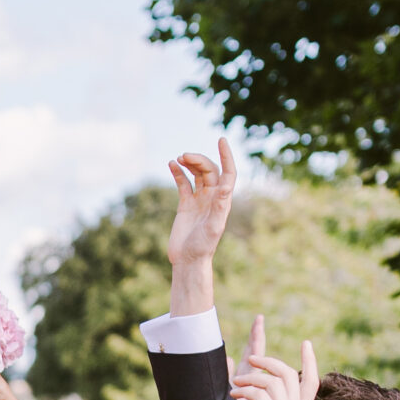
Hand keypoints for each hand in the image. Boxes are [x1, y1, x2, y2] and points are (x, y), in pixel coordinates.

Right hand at [165, 141, 236, 311]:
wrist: (188, 261)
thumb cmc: (203, 247)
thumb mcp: (213, 226)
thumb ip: (219, 206)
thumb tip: (225, 186)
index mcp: (223, 200)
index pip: (228, 172)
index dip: (226, 155)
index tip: (221, 139)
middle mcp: (212, 197)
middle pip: (209, 170)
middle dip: (199, 159)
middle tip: (185, 156)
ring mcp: (199, 200)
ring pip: (196, 173)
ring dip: (189, 163)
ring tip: (179, 158)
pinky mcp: (185, 204)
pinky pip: (183, 183)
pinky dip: (177, 173)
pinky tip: (171, 164)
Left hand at [235, 330, 317, 399]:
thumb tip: (269, 395)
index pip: (313, 381)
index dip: (310, 361)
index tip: (306, 344)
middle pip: (290, 374)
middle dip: (269, 361)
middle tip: (252, 359)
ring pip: (272, 381)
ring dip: (250, 378)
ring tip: (235, 384)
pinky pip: (259, 394)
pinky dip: (244, 390)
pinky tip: (234, 395)